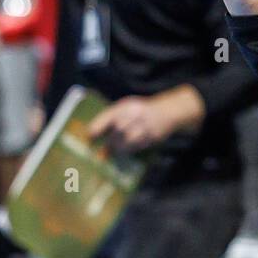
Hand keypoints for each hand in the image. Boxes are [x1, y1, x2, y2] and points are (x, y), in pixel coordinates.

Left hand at [87, 88, 202, 153]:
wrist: (167, 112)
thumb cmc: (141, 111)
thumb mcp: (127, 107)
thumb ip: (113, 117)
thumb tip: (93, 133)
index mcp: (126, 106)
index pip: (108, 117)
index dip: (97, 127)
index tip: (90, 136)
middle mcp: (136, 115)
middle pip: (118, 130)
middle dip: (110, 141)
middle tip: (103, 150)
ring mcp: (146, 126)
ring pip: (128, 140)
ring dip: (119, 148)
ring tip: (115, 151)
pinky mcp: (153, 136)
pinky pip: (138, 146)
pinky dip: (131, 150)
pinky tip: (127, 151)